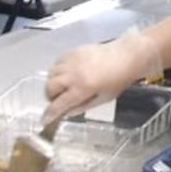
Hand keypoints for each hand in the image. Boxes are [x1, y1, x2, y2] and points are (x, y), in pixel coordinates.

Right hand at [43, 27, 161, 124]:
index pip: (59, 104)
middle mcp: (73, 74)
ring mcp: (72, 61)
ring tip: (62, 86)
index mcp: (82, 88)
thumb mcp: (103, 99)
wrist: (126, 56)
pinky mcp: (73, 51)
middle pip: (50, 87)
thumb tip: (66, 113)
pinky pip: (57, 61)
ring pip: (51, 73)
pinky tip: (66, 73)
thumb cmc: (118, 80)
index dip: (50, 114)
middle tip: (58, 99)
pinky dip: (57, 70)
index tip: (44, 120)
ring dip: (52, 83)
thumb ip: (83, 106)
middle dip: (50, 96)